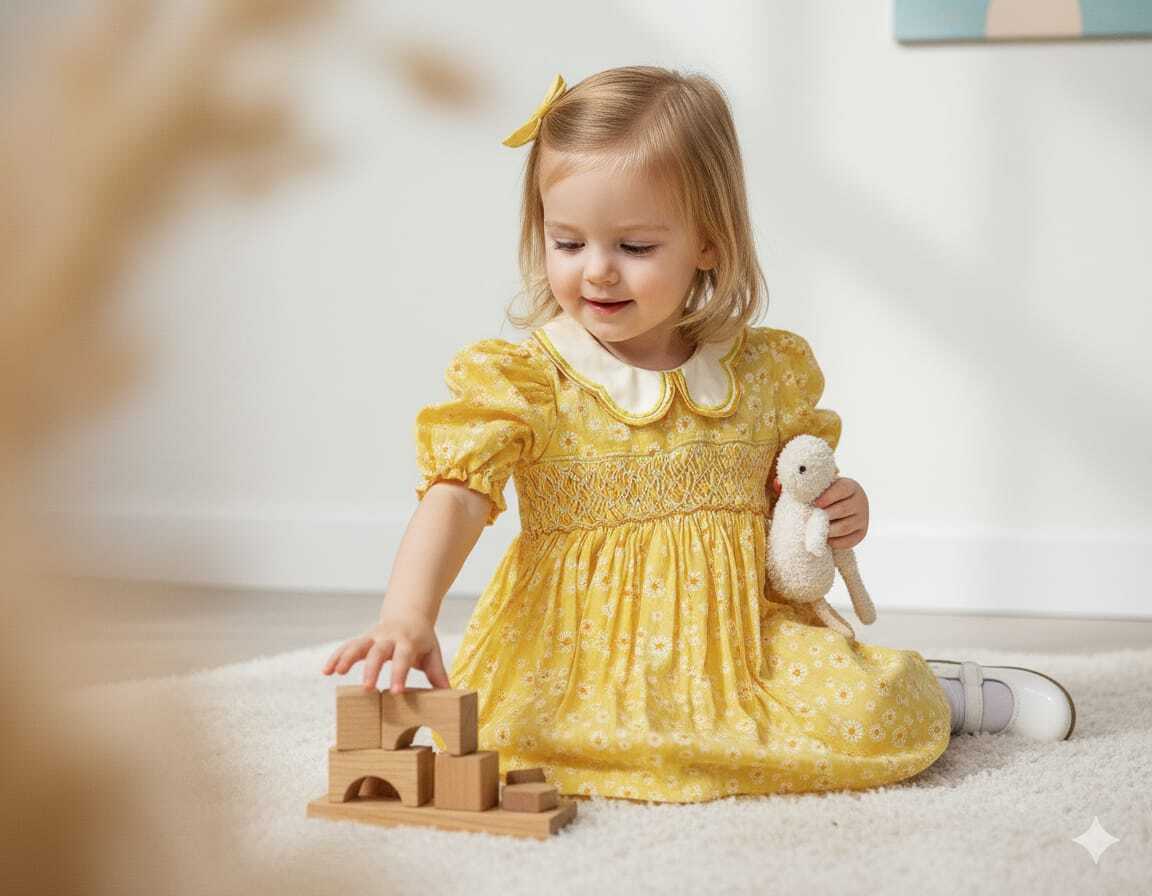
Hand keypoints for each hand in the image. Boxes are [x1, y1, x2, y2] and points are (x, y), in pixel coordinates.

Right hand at [321, 613, 451, 693]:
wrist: (409, 614)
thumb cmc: (422, 640)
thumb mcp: (433, 653)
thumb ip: (438, 674)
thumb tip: (450, 695)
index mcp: (408, 642)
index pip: (404, 658)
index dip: (400, 674)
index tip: (396, 692)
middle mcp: (388, 638)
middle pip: (378, 652)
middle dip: (371, 669)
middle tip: (367, 688)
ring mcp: (373, 637)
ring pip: (358, 645)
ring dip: (346, 658)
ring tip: (335, 673)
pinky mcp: (362, 640)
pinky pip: (346, 646)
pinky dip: (336, 657)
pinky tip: (326, 671)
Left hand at [813, 476, 868, 548]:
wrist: (842, 506)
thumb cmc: (825, 495)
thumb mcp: (822, 486)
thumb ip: (808, 485)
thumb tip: (783, 484)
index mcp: (851, 486)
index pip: (841, 490)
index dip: (827, 497)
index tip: (814, 503)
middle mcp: (860, 501)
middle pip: (842, 510)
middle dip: (824, 516)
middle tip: (809, 519)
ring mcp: (863, 518)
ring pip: (844, 527)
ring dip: (827, 530)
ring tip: (814, 530)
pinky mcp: (862, 533)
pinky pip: (848, 541)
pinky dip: (834, 542)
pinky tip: (824, 539)